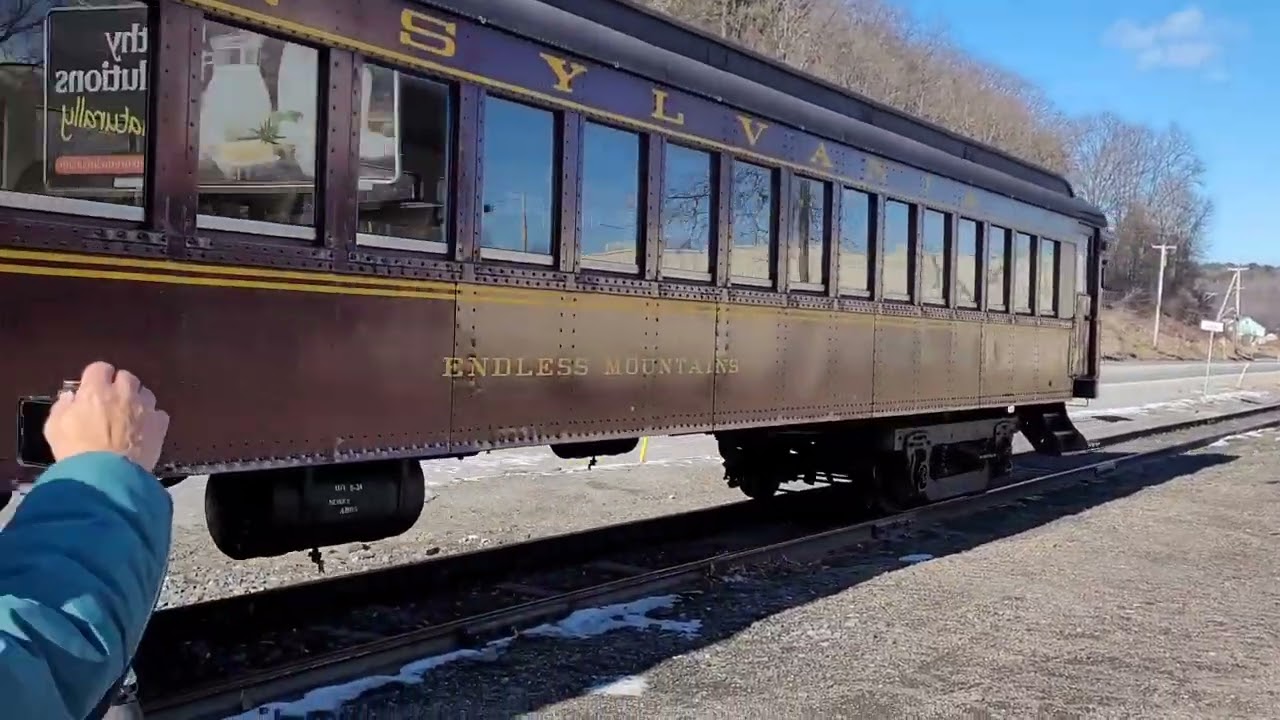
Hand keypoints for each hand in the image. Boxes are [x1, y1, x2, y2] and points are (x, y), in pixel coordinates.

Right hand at [43, 361, 170, 471]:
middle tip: (111, 402)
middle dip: (119, 386)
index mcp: (96, 389)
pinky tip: (144, 430)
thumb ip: (63, 407)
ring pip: (145, 392)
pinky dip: (152, 419)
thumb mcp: (54, 427)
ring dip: (138, 400)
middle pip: (126, 376)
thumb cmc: (75, 450)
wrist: (106, 474)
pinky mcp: (160, 424)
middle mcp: (124, 392)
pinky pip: (158, 413)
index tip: (92, 389)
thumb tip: (71, 397)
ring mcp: (145, 407)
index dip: (96, 378)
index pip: (99, 368)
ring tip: (130, 416)